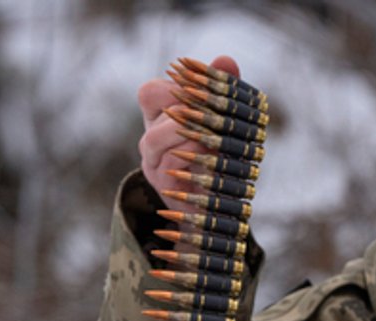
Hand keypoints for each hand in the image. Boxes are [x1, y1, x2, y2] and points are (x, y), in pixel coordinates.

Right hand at [137, 54, 239, 196]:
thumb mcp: (220, 121)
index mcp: (159, 118)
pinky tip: (209, 157)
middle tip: (213, 112)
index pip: (150, 91)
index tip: (202, 92)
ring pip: (155, 137)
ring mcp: (152, 161)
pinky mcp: (160, 184)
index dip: (175, 86)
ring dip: (187, 132)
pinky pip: (167, 163)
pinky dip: (189, 157)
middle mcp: (150, 137)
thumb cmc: (213, 156)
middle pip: (155, 107)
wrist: (209, 205)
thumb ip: (222, 90)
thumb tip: (226, 60)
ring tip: (211, 138)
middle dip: (188, 105)